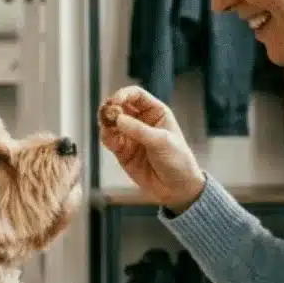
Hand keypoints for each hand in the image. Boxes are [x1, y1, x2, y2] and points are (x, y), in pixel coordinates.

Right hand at [98, 86, 206, 212]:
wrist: (177, 188)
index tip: (116, 101)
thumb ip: (139, 130)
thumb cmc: (177, 160)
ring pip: (111, 122)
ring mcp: (130, 135)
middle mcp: (141, 121)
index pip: (136, 95)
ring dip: (106, 122)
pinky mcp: (122, 151)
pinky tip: (109, 139)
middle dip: (111, 108)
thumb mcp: (162, 142)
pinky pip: (109, 139)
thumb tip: (118, 119)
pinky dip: (105, 137)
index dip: (124, 94)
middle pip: (120, 106)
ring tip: (107, 128)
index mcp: (155, 112)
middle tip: (107, 114)